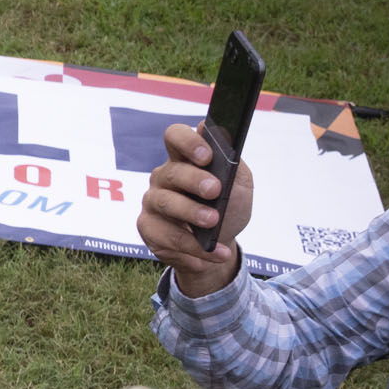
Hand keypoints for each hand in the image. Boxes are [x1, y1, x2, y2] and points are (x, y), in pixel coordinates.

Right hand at [137, 120, 256, 297]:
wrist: (219, 246)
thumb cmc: (227, 208)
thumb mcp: (240, 186)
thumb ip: (234, 166)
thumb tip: (226, 144)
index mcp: (186, 158)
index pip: (175, 137)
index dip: (187, 142)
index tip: (207, 155)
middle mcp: (165, 177)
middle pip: (172, 172)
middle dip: (193, 180)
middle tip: (215, 190)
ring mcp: (153, 201)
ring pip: (167, 203)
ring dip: (192, 212)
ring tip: (214, 222)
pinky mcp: (148, 227)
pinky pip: (168, 236)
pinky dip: (194, 247)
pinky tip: (215, 252)